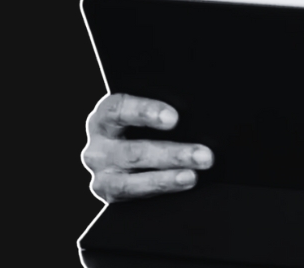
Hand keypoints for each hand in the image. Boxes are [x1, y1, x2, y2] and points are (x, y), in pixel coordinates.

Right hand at [82, 93, 213, 201]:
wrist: (117, 143)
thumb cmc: (139, 119)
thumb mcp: (142, 108)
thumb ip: (159, 110)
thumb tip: (196, 112)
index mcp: (104, 116)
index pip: (120, 110)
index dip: (146, 112)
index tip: (175, 118)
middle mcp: (99, 146)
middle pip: (134, 151)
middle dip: (172, 154)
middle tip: (204, 155)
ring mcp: (101, 173)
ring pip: (132, 181)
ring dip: (167, 178)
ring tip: (193, 176)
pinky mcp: (109, 194)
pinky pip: (135, 196)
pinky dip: (161, 190)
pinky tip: (183, 183)